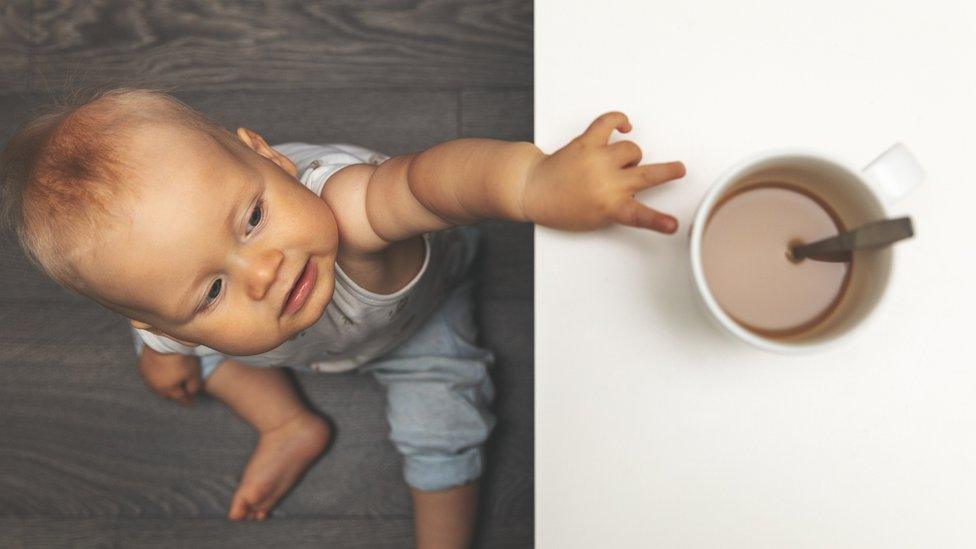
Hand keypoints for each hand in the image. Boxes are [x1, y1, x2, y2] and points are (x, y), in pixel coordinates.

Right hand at [137, 346, 202, 404]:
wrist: (163, 341)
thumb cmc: (181, 358)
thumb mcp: (193, 373)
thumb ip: (193, 387)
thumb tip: (191, 395)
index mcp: (168, 390)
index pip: (180, 398)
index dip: (187, 400)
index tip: (192, 402)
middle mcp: (154, 387)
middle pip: (167, 394)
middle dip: (175, 394)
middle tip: (182, 391)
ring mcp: (146, 377)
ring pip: (157, 386)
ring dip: (164, 385)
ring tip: (171, 382)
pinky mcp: (141, 367)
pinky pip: (150, 376)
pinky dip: (156, 376)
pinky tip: (161, 372)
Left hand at [521, 111, 685, 233]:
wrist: (533, 190)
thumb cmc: (562, 206)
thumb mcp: (593, 218)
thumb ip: (617, 206)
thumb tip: (634, 186)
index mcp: (609, 207)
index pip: (639, 216)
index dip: (658, 221)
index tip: (672, 224)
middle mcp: (607, 183)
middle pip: (646, 175)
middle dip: (667, 172)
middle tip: (678, 169)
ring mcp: (597, 160)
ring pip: (631, 149)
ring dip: (630, 156)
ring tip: (620, 163)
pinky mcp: (587, 142)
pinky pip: (608, 122)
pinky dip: (619, 120)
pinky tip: (625, 126)